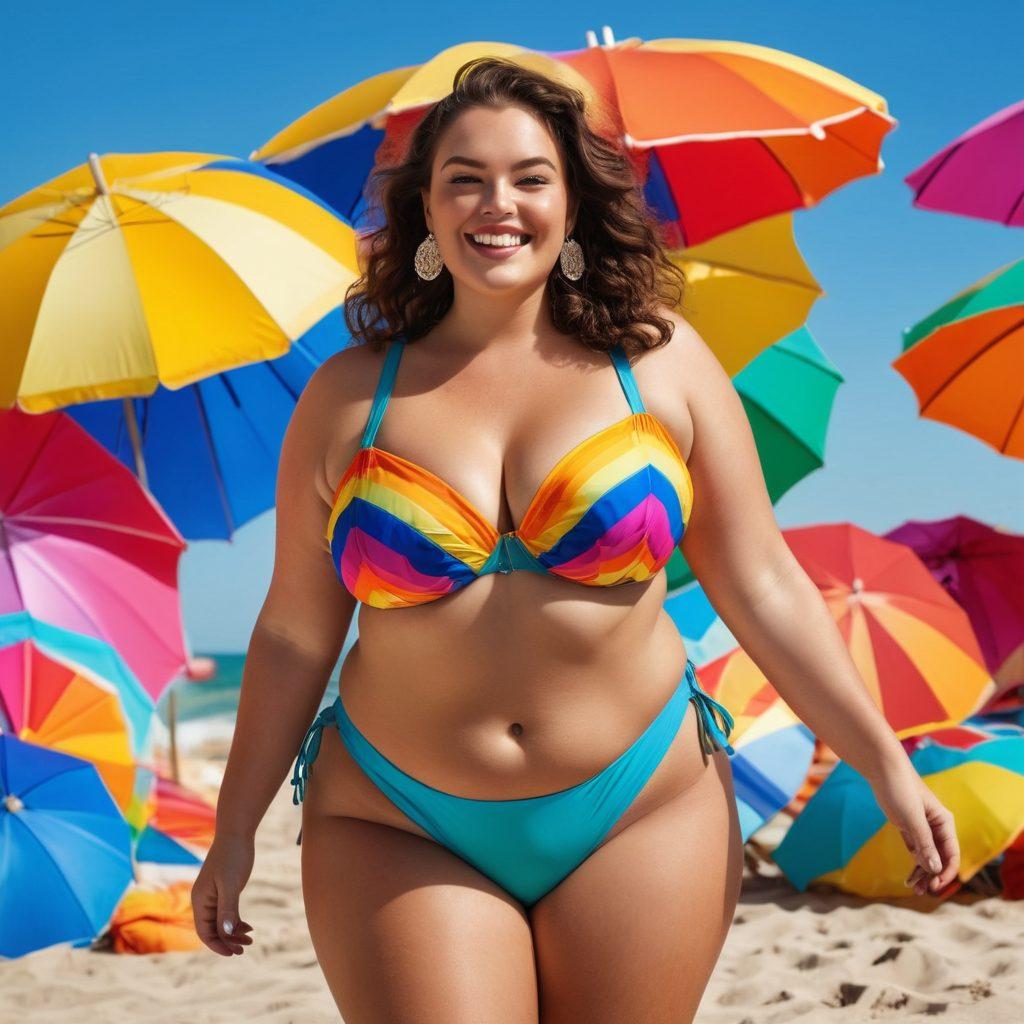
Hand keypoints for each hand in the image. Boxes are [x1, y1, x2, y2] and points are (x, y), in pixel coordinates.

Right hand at [191, 832, 255, 955]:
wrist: (237, 833)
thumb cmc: (233, 856)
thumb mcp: (231, 884)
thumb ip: (228, 909)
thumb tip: (227, 934)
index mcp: (200, 900)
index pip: (204, 931)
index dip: (217, 945)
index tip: (233, 953)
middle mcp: (203, 900)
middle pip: (212, 929)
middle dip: (227, 941)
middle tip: (245, 948)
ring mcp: (213, 896)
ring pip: (221, 922)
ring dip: (233, 933)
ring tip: (251, 939)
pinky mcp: (223, 891)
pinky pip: (227, 913)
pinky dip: (236, 921)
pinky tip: (248, 926)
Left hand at [867, 759, 960, 895]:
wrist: (883, 770)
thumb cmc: (900, 789)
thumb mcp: (912, 818)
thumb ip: (924, 843)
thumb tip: (935, 868)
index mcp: (944, 823)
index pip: (952, 854)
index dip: (946, 872)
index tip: (935, 886)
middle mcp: (937, 827)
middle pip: (939, 858)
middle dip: (932, 876)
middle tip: (921, 891)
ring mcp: (922, 827)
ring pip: (927, 855)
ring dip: (922, 872)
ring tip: (913, 888)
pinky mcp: (908, 826)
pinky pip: (916, 849)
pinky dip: (914, 862)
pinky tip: (910, 876)